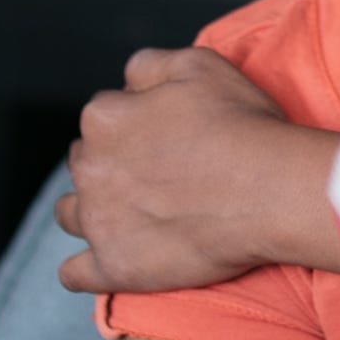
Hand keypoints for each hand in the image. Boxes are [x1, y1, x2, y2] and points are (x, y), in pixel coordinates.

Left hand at [57, 49, 330, 294]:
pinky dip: (84, 269)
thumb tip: (127, 80)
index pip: (103, 115)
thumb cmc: (241, 127)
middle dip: (110, 164)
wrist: (270, 192)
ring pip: (70, 214)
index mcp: (105, 117)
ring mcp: (98, 222)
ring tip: (127, 215)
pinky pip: (73, 274)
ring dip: (90, 210)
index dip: (134, 123)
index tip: (165, 135)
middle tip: (155, 174)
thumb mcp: (199, 65)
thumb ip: (149, 65)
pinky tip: (106, 261)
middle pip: (85, 161)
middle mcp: (90, 167)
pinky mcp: (114, 267)